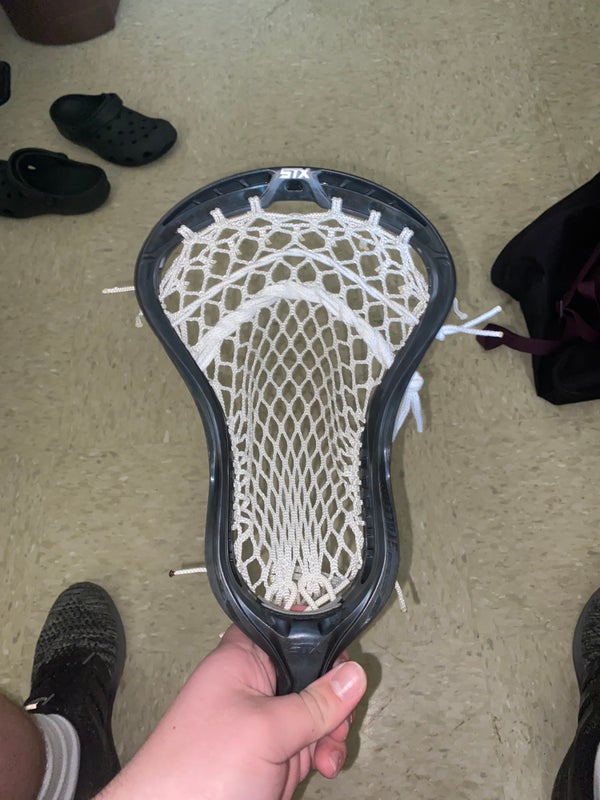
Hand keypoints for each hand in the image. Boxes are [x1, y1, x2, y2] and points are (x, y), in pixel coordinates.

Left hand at [99, 625, 366, 799]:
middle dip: (332, 696)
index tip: (344, 653)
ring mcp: (263, 723)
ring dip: (331, 731)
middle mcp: (253, 687)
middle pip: (308, 673)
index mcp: (241, 661)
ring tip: (329, 754)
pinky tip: (324, 767)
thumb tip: (352, 676)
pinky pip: (309, 742)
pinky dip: (323, 753)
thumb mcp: (266, 731)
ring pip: (314, 711)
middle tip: (338, 717)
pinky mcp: (271, 756)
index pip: (284, 628)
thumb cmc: (195, 771)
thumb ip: (313, 704)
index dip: (314, 634)